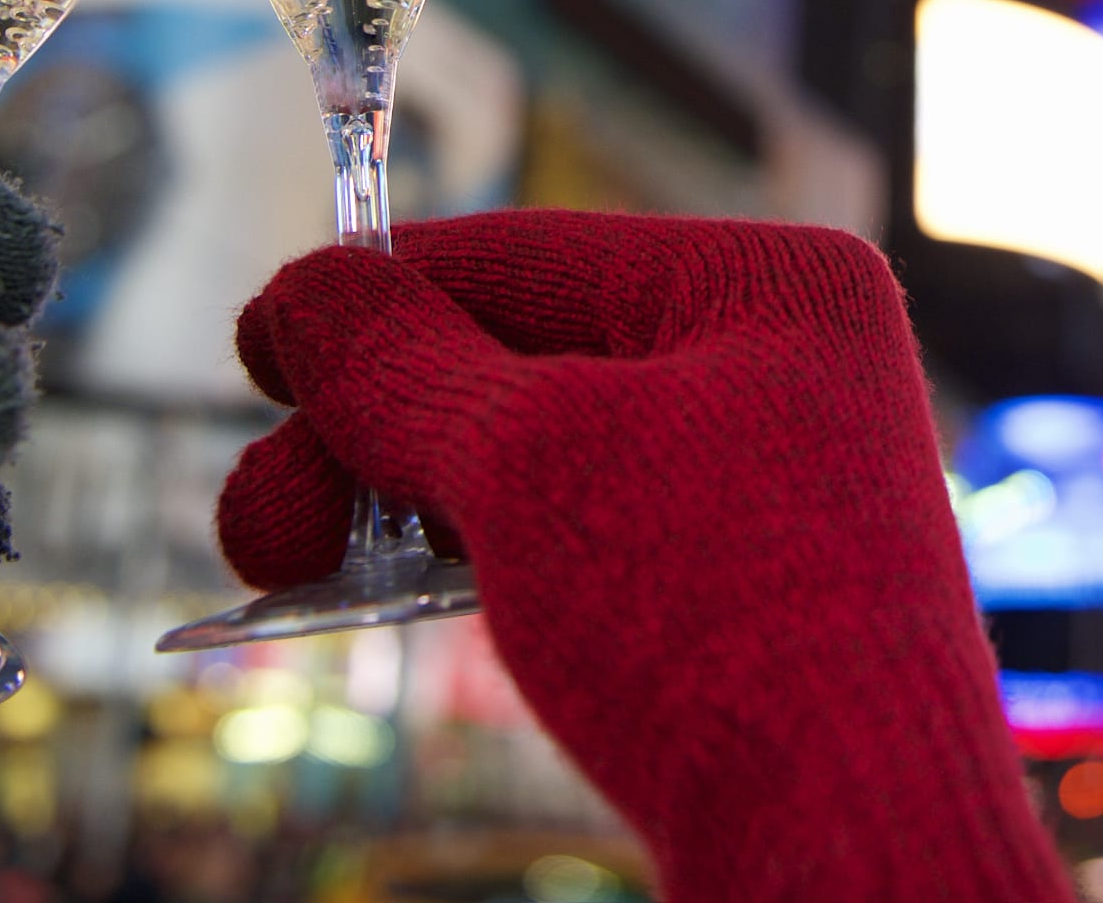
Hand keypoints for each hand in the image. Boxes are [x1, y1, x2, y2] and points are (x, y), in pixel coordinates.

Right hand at [215, 211, 1071, 902]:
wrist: (847, 843)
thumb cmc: (711, 621)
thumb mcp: (526, 464)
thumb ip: (400, 369)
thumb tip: (305, 292)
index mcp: (771, 286)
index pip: (526, 258)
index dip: (373, 298)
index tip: (255, 347)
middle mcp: (783, 369)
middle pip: (519, 364)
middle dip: (368, 437)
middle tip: (259, 523)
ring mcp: (769, 489)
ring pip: (538, 464)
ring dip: (400, 508)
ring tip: (283, 569)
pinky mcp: (744, 601)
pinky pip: (579, 543)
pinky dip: (473, 561)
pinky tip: (386, 596)